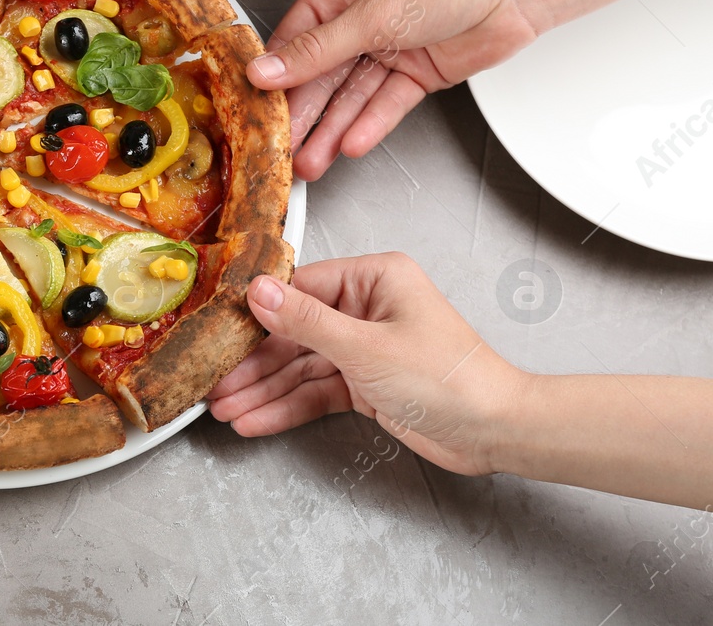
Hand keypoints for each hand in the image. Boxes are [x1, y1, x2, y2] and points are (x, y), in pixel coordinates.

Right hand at [207, 253, 525, 476]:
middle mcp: (367, 307)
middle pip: (293, 333)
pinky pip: (315, 391)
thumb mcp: (367, 348)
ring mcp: (365, 347)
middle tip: (215, 383)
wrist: (497, 432)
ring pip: (299, 367)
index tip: (218, 331)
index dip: (256, 314)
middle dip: (253, 364)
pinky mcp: (366, 383)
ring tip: (226, 409)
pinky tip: (257, 418)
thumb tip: (259, 291)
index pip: (299, 289)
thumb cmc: (452, 379)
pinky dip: (287, 407)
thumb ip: (306, 321)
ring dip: (263, 390)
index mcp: (374, 279)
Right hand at [246, 0, 540, 179]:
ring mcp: (390, 48)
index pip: (295, 40)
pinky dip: (371, 123)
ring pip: (352, 96)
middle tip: (284, 148)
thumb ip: (317, 51)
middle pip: (322, 75)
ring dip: (333, 129)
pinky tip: (352, 143)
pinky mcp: (417, 72)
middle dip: (304, 114)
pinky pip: (386, 103)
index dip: (276, 76)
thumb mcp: (371, 14)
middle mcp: (360, 20)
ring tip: (312, 161)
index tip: (256, 108)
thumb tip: (266, 70)